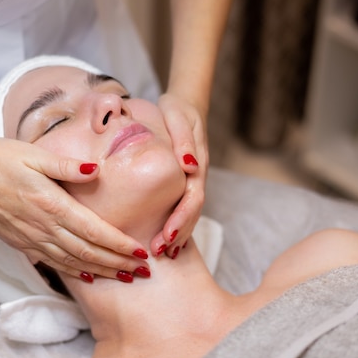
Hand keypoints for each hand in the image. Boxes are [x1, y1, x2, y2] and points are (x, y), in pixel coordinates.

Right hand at [0, 138, 149, 282]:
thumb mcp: (32, 154)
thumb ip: (65, 165)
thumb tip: (96, 170)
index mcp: (50, 203)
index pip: (92, 230)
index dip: (118, 244)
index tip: (140, 252)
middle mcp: (42, 226)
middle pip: (87, 252)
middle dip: (118, 263)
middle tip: (144, 272)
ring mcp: (30, 238)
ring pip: (72, 261)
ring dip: (101, 271)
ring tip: (125, 278)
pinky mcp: (20, 242)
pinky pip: (52, 262)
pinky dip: (74, 271)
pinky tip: (87, 275)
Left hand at [152, 93, 207, 258]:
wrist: (186, 105)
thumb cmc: (177, 110)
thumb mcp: (178, 116)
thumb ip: (184, 139)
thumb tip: (188, 166)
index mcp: (196, 163)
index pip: (192, 197)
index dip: (181, 218)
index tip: (167, 234)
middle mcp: (197, 175)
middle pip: (192, 211)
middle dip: (178, 233)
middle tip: (160, 251)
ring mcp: (194, 180)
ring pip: (191, 212)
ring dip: (179, 234)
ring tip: (164, 253)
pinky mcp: (187, 182)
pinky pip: (185, 207)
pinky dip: (179, 225)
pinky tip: (169, 241)